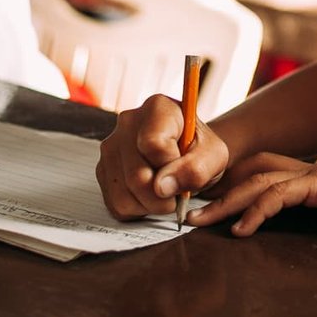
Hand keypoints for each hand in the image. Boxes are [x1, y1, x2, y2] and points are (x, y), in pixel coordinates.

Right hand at [96, 94, 229, 219]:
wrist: (188, 155)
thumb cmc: (200, 151)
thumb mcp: (214, 157)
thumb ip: (195, 169)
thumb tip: (162, 187)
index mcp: (158, 107)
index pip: (153, 144)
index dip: (172, 167)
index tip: (183, 168)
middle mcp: (128, 122)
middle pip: (137, 175)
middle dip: (164, 196)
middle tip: (178, 191)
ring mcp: (111, 146)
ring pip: (125, 193)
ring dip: (152, 205)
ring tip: (166, 191)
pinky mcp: (103, 170)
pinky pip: (116, 203)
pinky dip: (138, 208)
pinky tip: (150, 194)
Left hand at [189, 144, 316, 236]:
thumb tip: (306, 213)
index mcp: (304, 173)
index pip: (256, 174)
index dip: (228, 186)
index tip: (204, 203)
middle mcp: (301, 168)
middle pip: (246, 175)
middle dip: (215, 193)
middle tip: (188, 213)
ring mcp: (309, 174)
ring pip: (255, 184)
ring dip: (225, 204)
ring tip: (201, 222)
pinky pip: (280, 196)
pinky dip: (257, 212)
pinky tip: (242, 229)